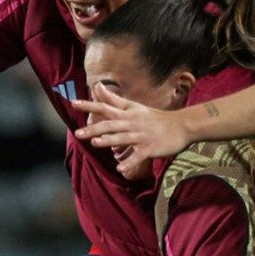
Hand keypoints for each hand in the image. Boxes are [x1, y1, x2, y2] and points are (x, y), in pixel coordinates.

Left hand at [73, 86, 189, 180]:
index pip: (105, 106)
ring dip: (109, 140)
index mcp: (128, 113)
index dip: (89, 105)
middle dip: (93, 128)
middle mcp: (132, 122)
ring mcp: (141, 135)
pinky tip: (120, 169)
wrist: (181, 126)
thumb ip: (114, 99)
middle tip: (78, 133)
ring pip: (123, 138)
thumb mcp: (134, 106)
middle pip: (110, 124)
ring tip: (95, 143)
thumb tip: (97, 86)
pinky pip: (138, 156)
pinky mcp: (150, 148)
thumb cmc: (155, 118)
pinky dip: (130, 162)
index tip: (73, 103)